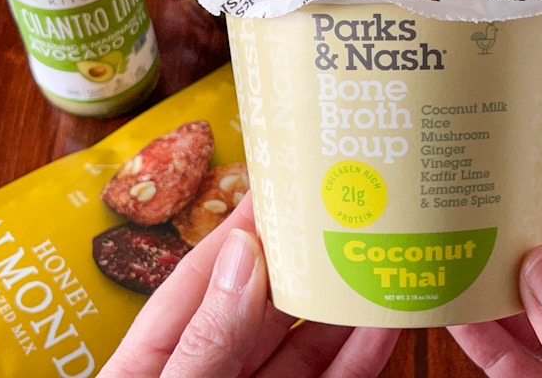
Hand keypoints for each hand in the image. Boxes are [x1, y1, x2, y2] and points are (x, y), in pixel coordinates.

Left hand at [99, 194, 398, 377]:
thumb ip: (205, 336)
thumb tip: (245, 253)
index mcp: (155, 355)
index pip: (201, 275)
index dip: (239, 226)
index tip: (277, 183)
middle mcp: (209, 367)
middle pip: (263, 302)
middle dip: (304, 257)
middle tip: (345, 208)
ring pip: (305, 340)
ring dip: (343, 302)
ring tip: (379, 255)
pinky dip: (362, 354)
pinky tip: (386, 324)